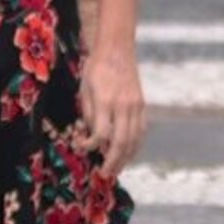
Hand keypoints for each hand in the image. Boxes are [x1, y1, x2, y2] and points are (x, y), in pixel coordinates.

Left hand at [79, 45, 146, 174]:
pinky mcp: (142, 106)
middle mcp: (123, 106)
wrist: (117, 49)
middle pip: (120, 142)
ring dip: (125, 158)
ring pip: (133, 140)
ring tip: (116, 170)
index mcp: (105, 101)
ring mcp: (135, 106)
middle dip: (112, 162)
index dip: (91, 146)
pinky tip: (128, 154)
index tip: (82, 147)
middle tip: (104, 175)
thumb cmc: (96, 69)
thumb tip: (93, 138)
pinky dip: (135, 146)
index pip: (100, 134)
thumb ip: (89, 115)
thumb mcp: (84, 90)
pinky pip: (141, 132)